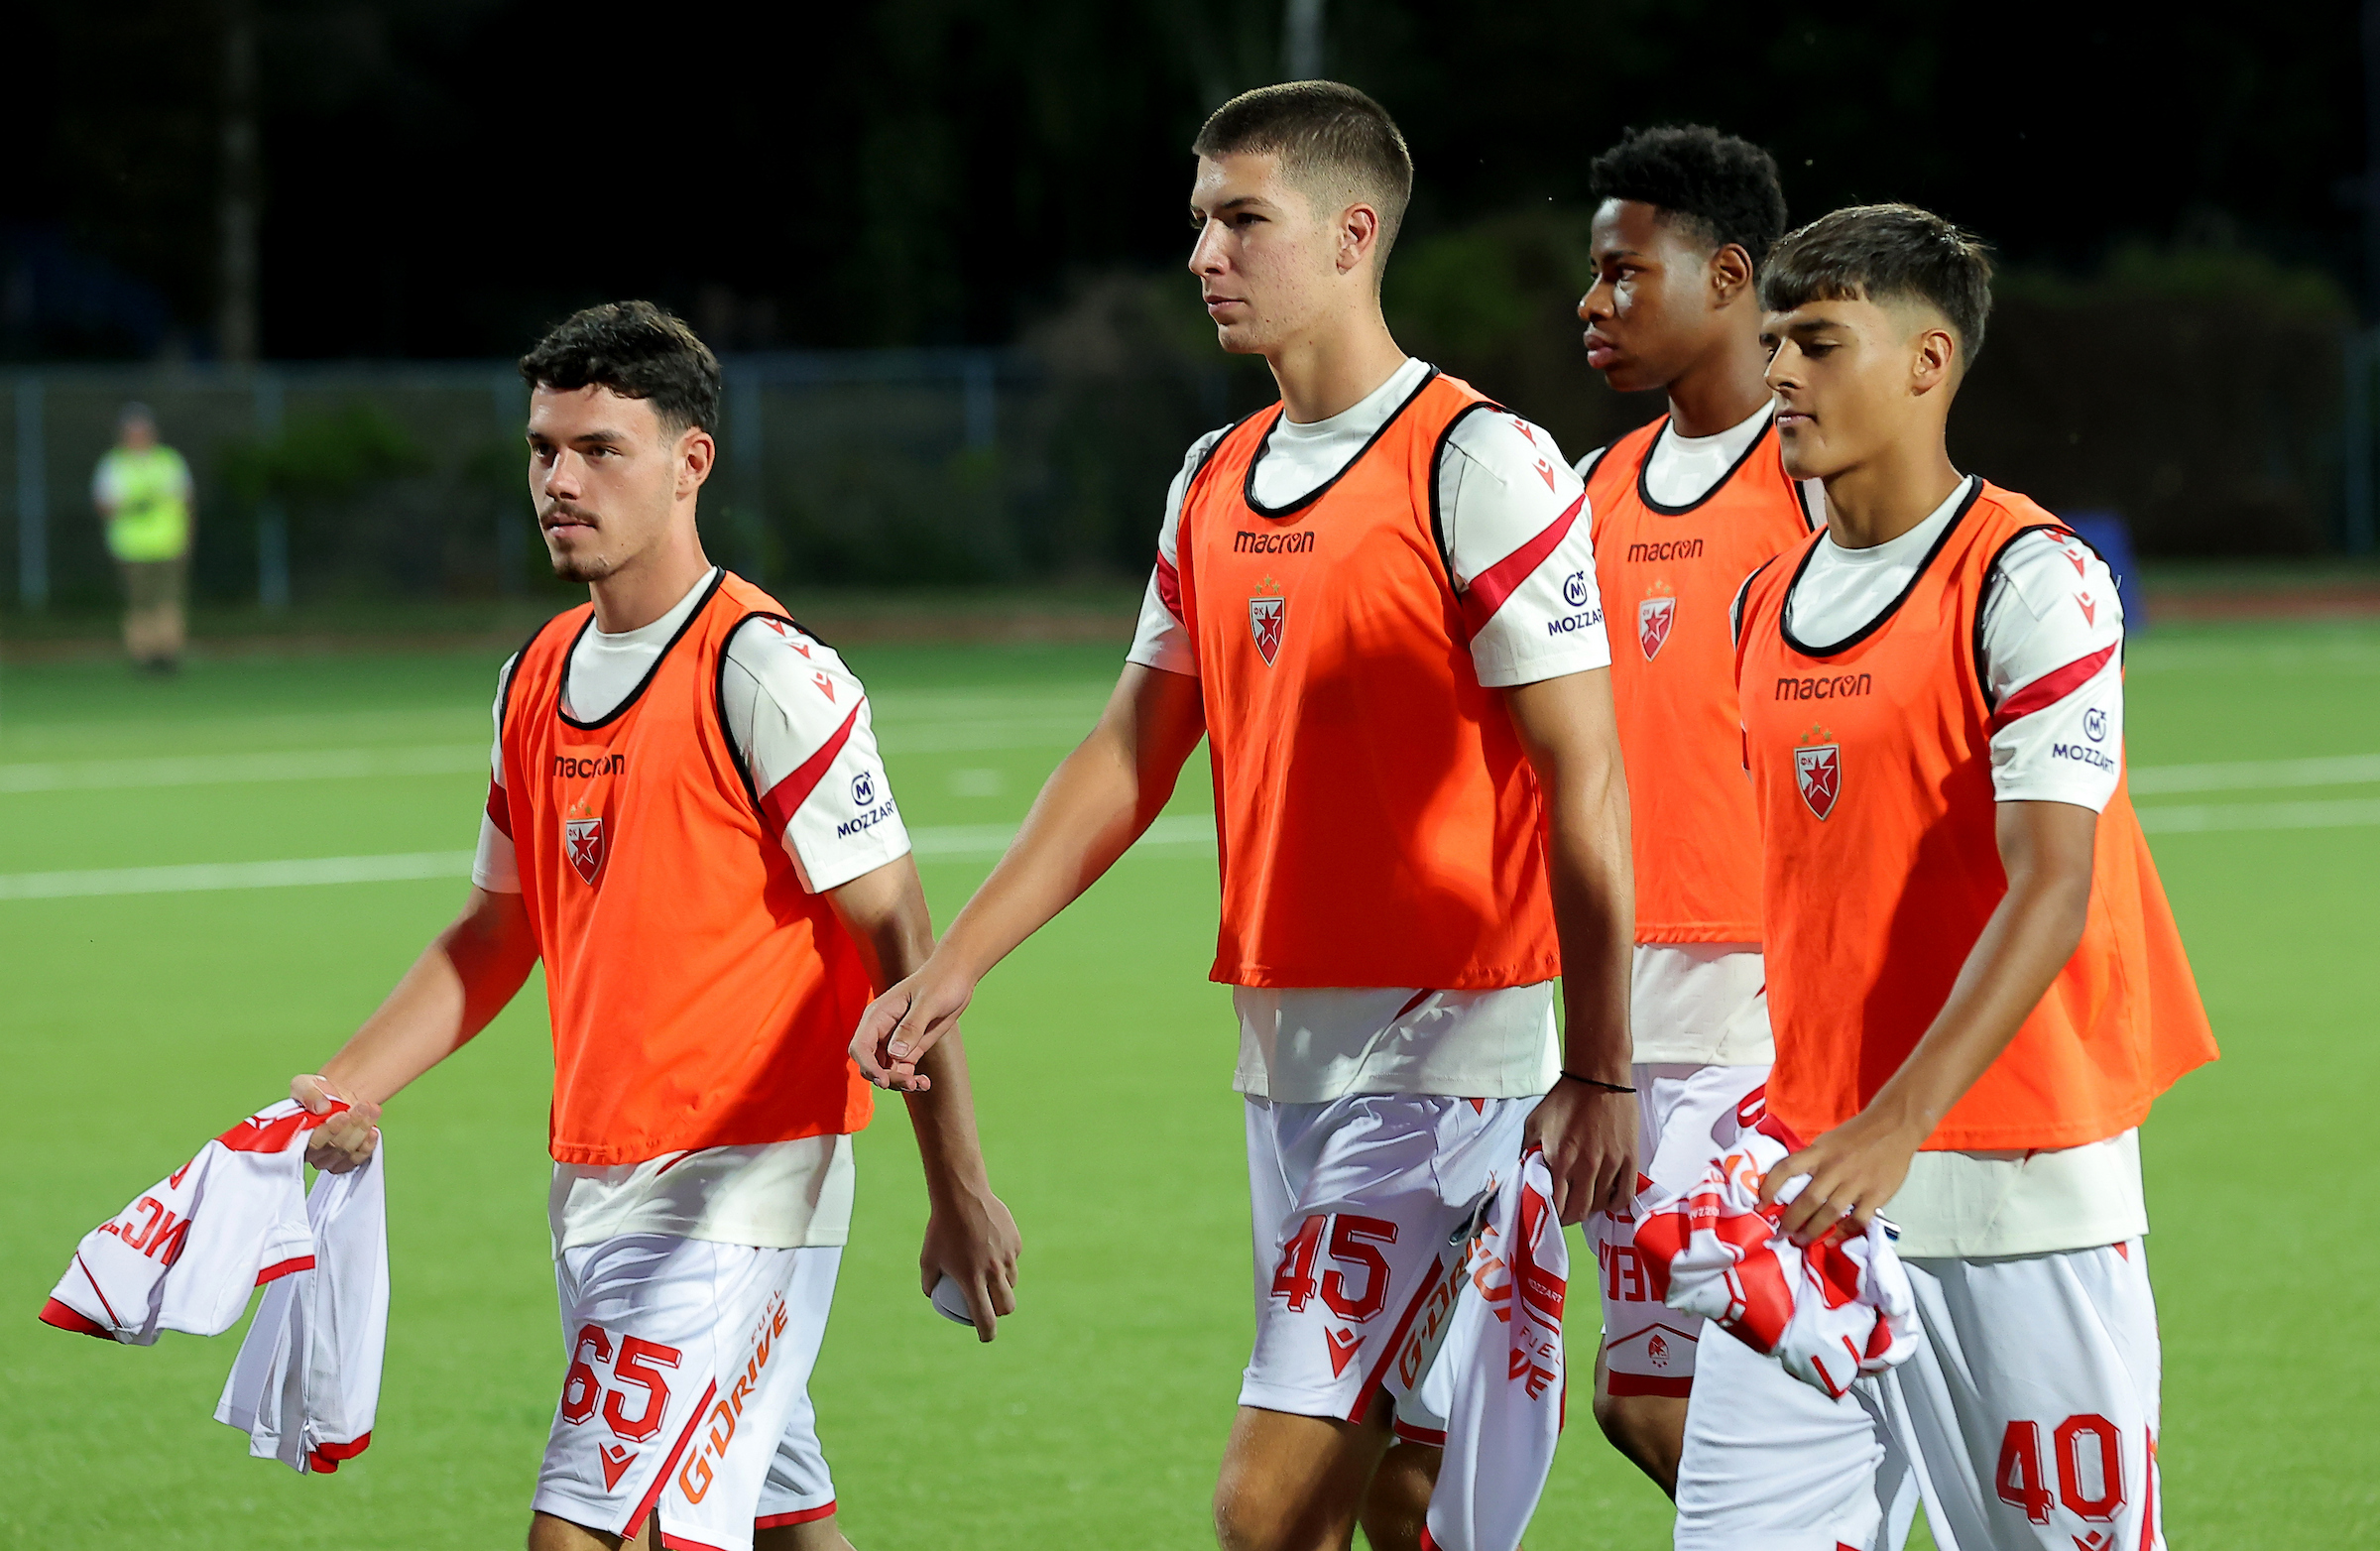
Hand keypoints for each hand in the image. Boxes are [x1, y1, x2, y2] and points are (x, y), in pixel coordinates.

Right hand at [292, 1073, 379, 1173]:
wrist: (332, 1097)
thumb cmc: (314, 1093)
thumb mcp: (305, 1084)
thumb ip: (309, 1094)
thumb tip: (322, 1108)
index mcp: (295, 1136)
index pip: (313, 1141)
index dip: (331, 1130)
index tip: (344, 1114)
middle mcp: (311, 1152)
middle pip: (335, 1146)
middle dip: (352, 1125)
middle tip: (363, 1106)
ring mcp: (329, 1158)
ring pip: (348, 1151)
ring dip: (362, 1130)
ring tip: (371, 1109)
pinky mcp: (345, 1159)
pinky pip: (357, 1159)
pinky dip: (367, 1146)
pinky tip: (373, 1132)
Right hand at [850, 958, 976, 1092]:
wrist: (957, 976)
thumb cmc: (941, 982)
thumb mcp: (928, 1002)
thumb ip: (911, 1027)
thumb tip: (895, 1054)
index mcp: (878, 1016)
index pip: (860, 1047)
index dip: (868, 1066)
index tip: (884, 1080)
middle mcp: (881, 1030)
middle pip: (871, 1064)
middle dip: (887, 1077)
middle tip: (910, 1082)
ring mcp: (894, 1040)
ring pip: (886, 1071)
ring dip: (899, 1082)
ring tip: (920, 1084)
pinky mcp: (910, 1047)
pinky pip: (903, 1070)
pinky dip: (911, 1079)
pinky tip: (925, 1083)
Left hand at [919, 1184, 1020, 1342]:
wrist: (961, 1195)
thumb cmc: (940, 1228)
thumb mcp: (927, 1258)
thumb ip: (929, 1281)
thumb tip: (932, 1295)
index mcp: (972, 1280)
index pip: (986, 1318)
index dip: (987, 1333)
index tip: (985, 1336)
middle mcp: (993, 1271)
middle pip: (1007, 1305)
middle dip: (1001, 1313)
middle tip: (992, 1309)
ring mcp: (1007, 1256)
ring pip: (1012, 1282)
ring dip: (1003, 1286)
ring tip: (991, 1278)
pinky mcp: (1014, 1242)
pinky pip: (1012, 1259)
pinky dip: (1004, 1260)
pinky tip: (992, 1249)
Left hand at [1525, 1080, 1638, 1223]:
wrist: (1598, 1077)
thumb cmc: (1565, 1098)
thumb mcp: (1535, 1122)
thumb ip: (1528, 1151)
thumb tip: (1524, 1173)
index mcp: (1559, 1158)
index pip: (1556, 1204)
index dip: (1553, 1214)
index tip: (1552, 1213)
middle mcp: (1585, 1166)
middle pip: (1579, 1210)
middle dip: (1571, 1216)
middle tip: (1568, 1211)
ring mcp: (1610, 1164)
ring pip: (1601, 1204)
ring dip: (1591, 1207)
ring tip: (1586, 1200)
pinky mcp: (1629, 1158)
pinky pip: (1625, 1193)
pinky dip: (1615, 1203)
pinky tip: (1608, 1200)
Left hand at [1760, 1105, 1925, 1245]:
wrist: (1894, 1125)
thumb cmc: (1856, 1135)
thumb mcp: (1827, 1141)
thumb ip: (1811, 1161)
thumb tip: (1788, 1185)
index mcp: (1819, 1152)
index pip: (1786, 1168)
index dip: (1769, 1187)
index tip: (1760, 1205)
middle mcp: (1835, 1167)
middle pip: (1807, 1199)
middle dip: (1790, 1221)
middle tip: (1781, 1233)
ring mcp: (1856, 1182)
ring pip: (1829, 1213)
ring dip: (1811, 1231)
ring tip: (1800, 1241)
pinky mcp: (1877, 1195)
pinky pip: (1857, 1220)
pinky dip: (1842, 1233)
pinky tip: (1830, 1240)